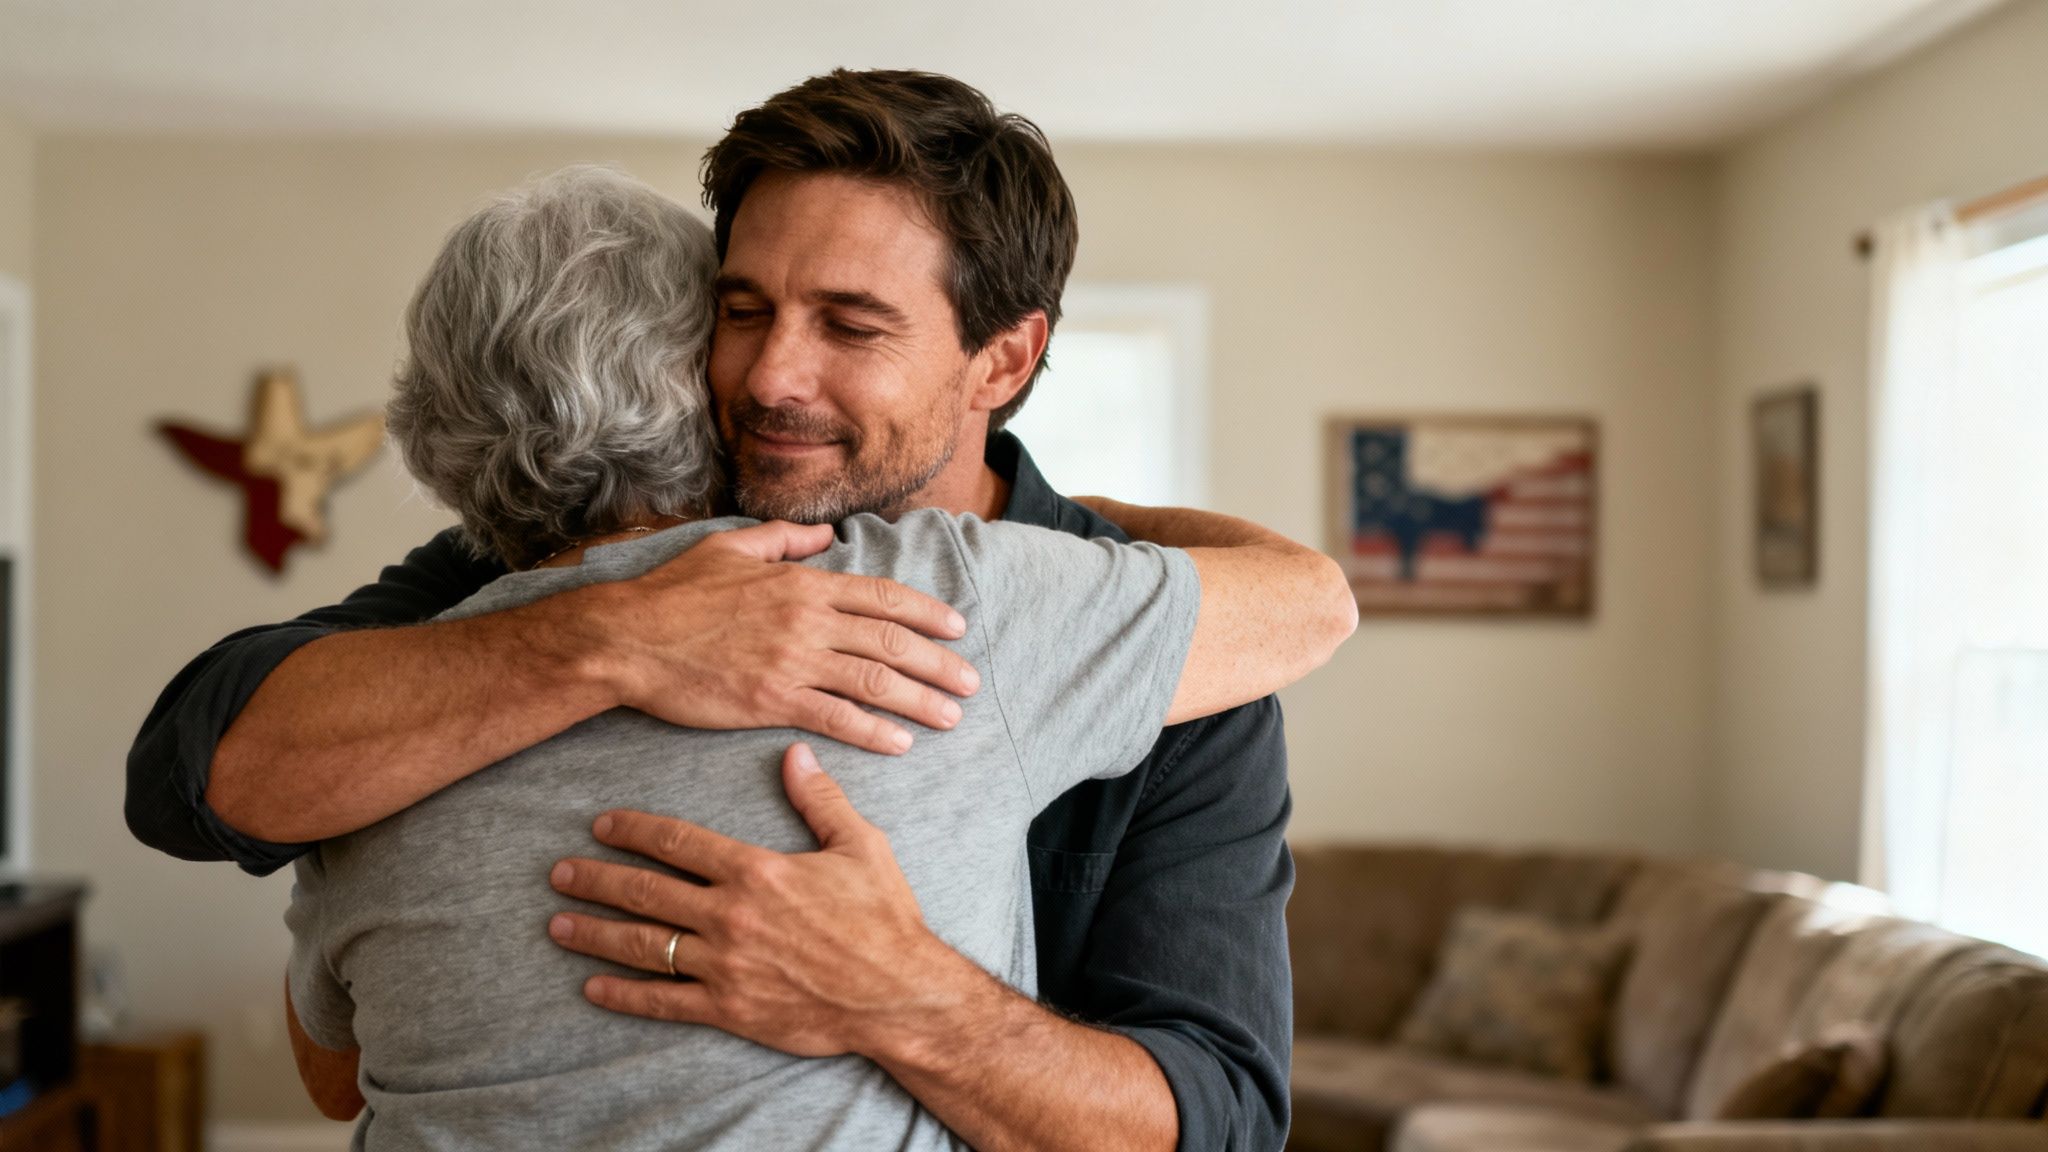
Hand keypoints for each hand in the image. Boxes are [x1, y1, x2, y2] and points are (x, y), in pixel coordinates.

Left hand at [546, 743, 967, 1057]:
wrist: (898, 994)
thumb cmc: (884, 918)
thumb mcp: (861, 846)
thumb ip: (821, 800)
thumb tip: (796, 753)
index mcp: (758, 871)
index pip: (680, 842)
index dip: (635, 830)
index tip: (602, 825)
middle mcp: (732, 916)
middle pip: (647, 891)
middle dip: (597, 879)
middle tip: (560, 873)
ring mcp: (726, 965)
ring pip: (645, 945)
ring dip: (596, 933)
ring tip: (559, 925)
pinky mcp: (730, 1009)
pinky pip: (665, 1001)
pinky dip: (625, 995)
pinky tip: (594, 987)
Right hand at [587, 521, 981, 754]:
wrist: (626, 639)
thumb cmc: (672, 595)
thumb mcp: (731, 549)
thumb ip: (785, 540)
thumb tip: (825, 536)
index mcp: (801, 584)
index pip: (880, 596)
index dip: (925, 613)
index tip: (956, 629)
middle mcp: (806, 620)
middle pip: (890, 641)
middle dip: (938, 663)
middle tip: (970, 683)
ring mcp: (791, 661)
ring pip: (873, 681)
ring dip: (919, 700)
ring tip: (950, 717)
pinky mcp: (770, 700)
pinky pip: (835, 718)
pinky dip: (873, 731)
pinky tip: (899, 742)